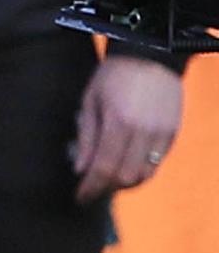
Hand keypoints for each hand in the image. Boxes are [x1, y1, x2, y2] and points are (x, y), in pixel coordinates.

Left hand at [77, 54, 186, 201]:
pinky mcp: (173, 132)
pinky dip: (141, 171)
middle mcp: (143, 132)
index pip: (104, 168)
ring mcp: (162, 133)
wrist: (151, 56)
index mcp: (118, 122)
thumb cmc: (112, 76)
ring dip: (125, 183)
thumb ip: (87, 137)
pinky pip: (158, 163)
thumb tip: (81, 169)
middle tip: (92, 188)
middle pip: (126, 177)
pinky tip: (127, 165)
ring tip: (108, 179)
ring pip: (145, 174)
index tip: (80, 197)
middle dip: (107, 188)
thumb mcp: (90, 101)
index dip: (91, 187)